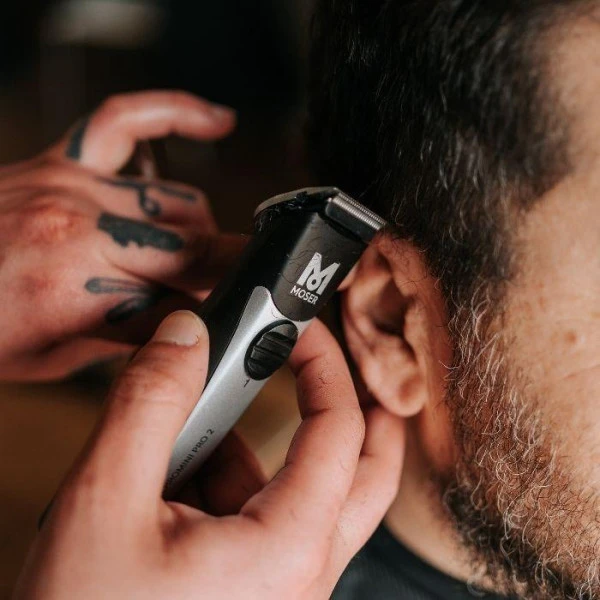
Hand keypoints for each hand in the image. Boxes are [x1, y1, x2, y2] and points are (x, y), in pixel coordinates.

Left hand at [0, 90, 244, 379]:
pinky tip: (217, 119)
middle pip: (196, 250)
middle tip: (222, 294)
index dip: (215, 315)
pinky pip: (128, 119)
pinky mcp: (61, 159)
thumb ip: (129, 335)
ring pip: (182, 203)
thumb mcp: (55, 360)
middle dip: (220, 277)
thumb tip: (185, 321)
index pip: (184, 303)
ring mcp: (73, 185)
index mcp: (77, 291)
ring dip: (201, 233)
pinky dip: (178, 114)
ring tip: (194, 255)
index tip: (230, 320)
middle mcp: (83, 229)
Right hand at [14, 311, 404, 599]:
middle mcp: (300, 576)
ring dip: (265, 448)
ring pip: (306, 497)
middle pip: (364, 475)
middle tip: (342, 371)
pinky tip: (180, 476)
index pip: (341, 430)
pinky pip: (264, 522)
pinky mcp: (253, 592)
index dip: (325, 365)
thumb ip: (151, 401)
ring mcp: (280, 588)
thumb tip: (187, 333)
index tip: (300, 329)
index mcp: (288, 550)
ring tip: (200, 425)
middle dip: (359, 414)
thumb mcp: (105, 499)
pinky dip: (233, 483)